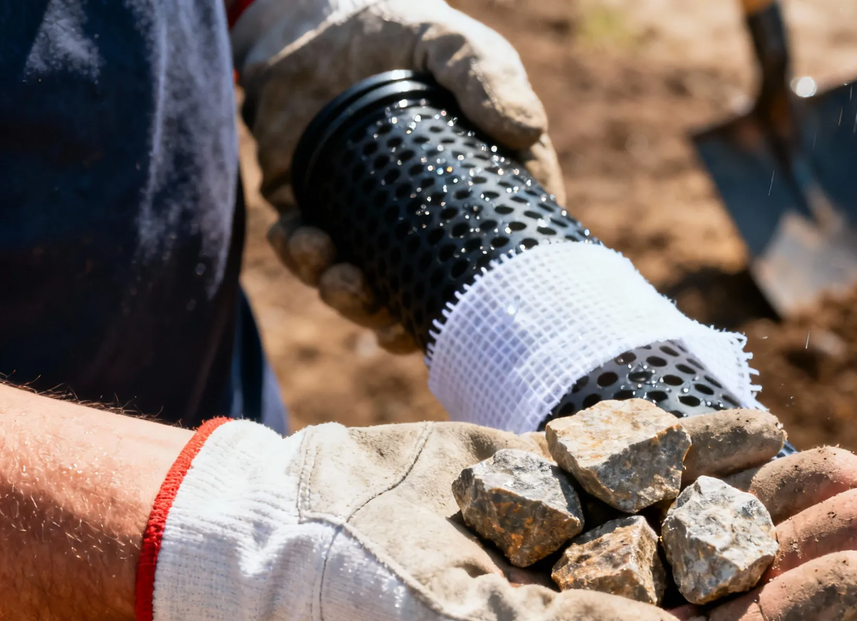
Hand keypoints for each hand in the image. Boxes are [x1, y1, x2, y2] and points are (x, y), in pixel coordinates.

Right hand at [139, 409, 856, 620]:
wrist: (291, 526)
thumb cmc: (355, 597)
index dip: (791, 619)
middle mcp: (598, 619)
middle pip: (726, 590)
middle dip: (805, 552)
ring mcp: (586, 551)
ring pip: (702, 525)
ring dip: (775, 499)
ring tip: (850, 464)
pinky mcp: (566, 489)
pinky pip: (651, 469)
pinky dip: (706, 449)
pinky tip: (765, 428)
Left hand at [234, 0, 563, 353]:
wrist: (312, 18)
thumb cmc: (401, 30)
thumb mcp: (451, 42)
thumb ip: (487, 75)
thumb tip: (525, 129)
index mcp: (482, 192)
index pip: (501, 259)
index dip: (489, 301)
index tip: (466, 317)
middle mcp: (431, 221)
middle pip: (432, 295)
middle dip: (405, 321)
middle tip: (384, 320)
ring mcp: (375, 226)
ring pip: (369, 290)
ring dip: (348, 298)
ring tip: (334, 273)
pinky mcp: (322, 216)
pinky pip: (312, 258)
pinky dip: (302, 260)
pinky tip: (297, 237)